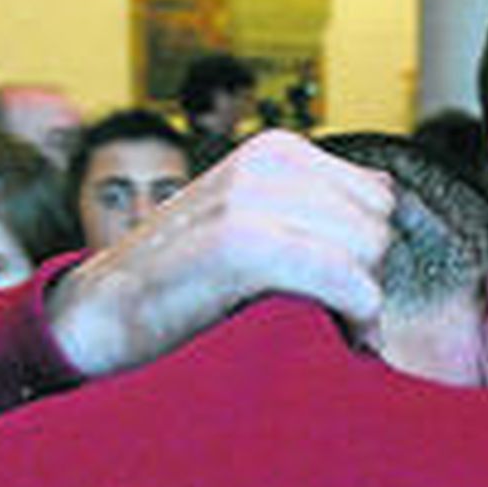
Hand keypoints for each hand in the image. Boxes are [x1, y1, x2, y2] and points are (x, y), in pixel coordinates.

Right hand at [47, 131, 394, 376]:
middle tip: (335, 319)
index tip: (341, 291)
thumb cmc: (184, 280)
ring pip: (362, 249)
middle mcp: (264, 162)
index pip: (378, 198)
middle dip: (365, 278)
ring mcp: (247, 197)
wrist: (99, 313)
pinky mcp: (236, 242)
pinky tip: (339, 335)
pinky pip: (334, 272)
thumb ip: (316, 204)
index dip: (367, 253)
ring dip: (358, 302)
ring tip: (329, 329)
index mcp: (275, 151)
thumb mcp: (253, 223)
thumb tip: (387, 190)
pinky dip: (349, 310)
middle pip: (375, 226)